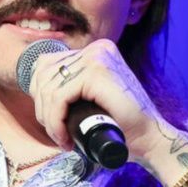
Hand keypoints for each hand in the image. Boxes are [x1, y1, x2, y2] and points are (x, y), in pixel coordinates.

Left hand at [27, 38, 187, 176]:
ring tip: (62, 138)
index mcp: (95, 51)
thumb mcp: (90, 97)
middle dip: (42, 108)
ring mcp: (96, 57)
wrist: (149, 138)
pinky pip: (59, 97)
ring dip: (49, 119)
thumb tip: (37, 88)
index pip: (46, 63)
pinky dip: (55, 121)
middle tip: (56, 133)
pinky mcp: (96, 72)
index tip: (50, 120)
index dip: (39, 93)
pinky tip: (64, 137)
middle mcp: (96, 48)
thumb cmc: (121, 124)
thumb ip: (73, 86)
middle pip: (44, 73)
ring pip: (49, 88)